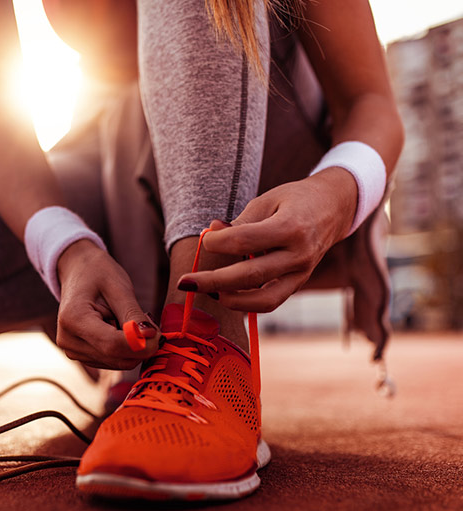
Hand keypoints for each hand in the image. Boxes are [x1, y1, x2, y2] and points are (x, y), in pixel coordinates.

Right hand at [56, 239, 159, 369]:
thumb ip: (134, 315)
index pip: (112, 345)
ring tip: (127, 319)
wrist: (78, 271)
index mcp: (73, 319)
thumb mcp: (119, 288)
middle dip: (140, 346)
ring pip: (118, 362)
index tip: (159, 334)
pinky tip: (119, 327)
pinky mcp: (82, 356)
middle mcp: (68, 341)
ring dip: (133, 347)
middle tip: (148, 322)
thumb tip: (151, 339)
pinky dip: (125, 349)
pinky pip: (114, 361)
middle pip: (116, 358)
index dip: (140, 344)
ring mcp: (73, 351)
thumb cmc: (98, 273)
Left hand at [177, 168, 357, 311]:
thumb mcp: (267, 200)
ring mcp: (301, 273)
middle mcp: (299, 254)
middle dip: (212, 281)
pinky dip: (246, 303)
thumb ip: (239, 222)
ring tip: (206, 291)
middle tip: (184, 281)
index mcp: (291, 227)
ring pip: (263, 299)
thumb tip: (210, 234)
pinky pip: (271, 302)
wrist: (334, 207)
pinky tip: (225, 295)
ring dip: (230, 299)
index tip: (204, 240)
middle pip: (250, 275)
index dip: (217, 243)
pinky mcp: (298, 284)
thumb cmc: (294, 200)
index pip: (245, 241)